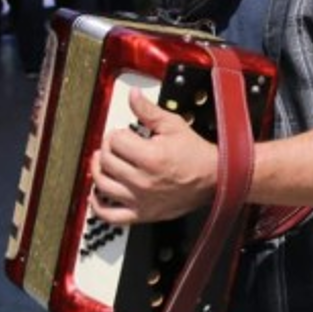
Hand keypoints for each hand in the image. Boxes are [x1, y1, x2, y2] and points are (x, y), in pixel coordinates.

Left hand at [88, 88, 217, 224]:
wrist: (215, 179)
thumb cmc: (196, 154)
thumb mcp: (174, 125)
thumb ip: (149, 111)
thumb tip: (132, 96)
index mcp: (151, 157)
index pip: (115, 141)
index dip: (116, 133)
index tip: (122, 134)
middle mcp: (143, 181)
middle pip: (106, 161)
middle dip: (107, 148)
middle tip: (115, 145)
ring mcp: (141, 200)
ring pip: (102, 185)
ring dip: (97, 170)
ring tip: (103, 162)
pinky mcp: (142, 214)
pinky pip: (110, 215)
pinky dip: (97, 206)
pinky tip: (97, 194)